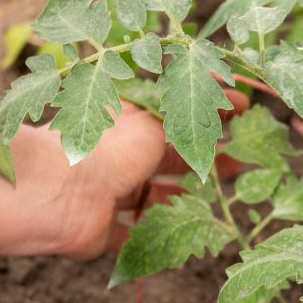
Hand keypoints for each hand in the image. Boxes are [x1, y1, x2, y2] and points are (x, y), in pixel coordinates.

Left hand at [52, 92, 249, 259]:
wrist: (58, 192)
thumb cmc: (108, 146)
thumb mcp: (154, 115)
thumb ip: (185, 100)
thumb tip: (214, 66)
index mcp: (130, 124)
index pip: (177, 113)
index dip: (209, 111)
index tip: (244, 109)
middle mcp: (121, 156)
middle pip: (171, 158)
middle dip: (207, 158)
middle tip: (244, 159)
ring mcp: (112, 193)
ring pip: (157, 196)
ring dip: (188, 198)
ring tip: (224, 199)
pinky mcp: (105, 229)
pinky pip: (137, 233)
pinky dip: (160, 235)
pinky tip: (191, 235)